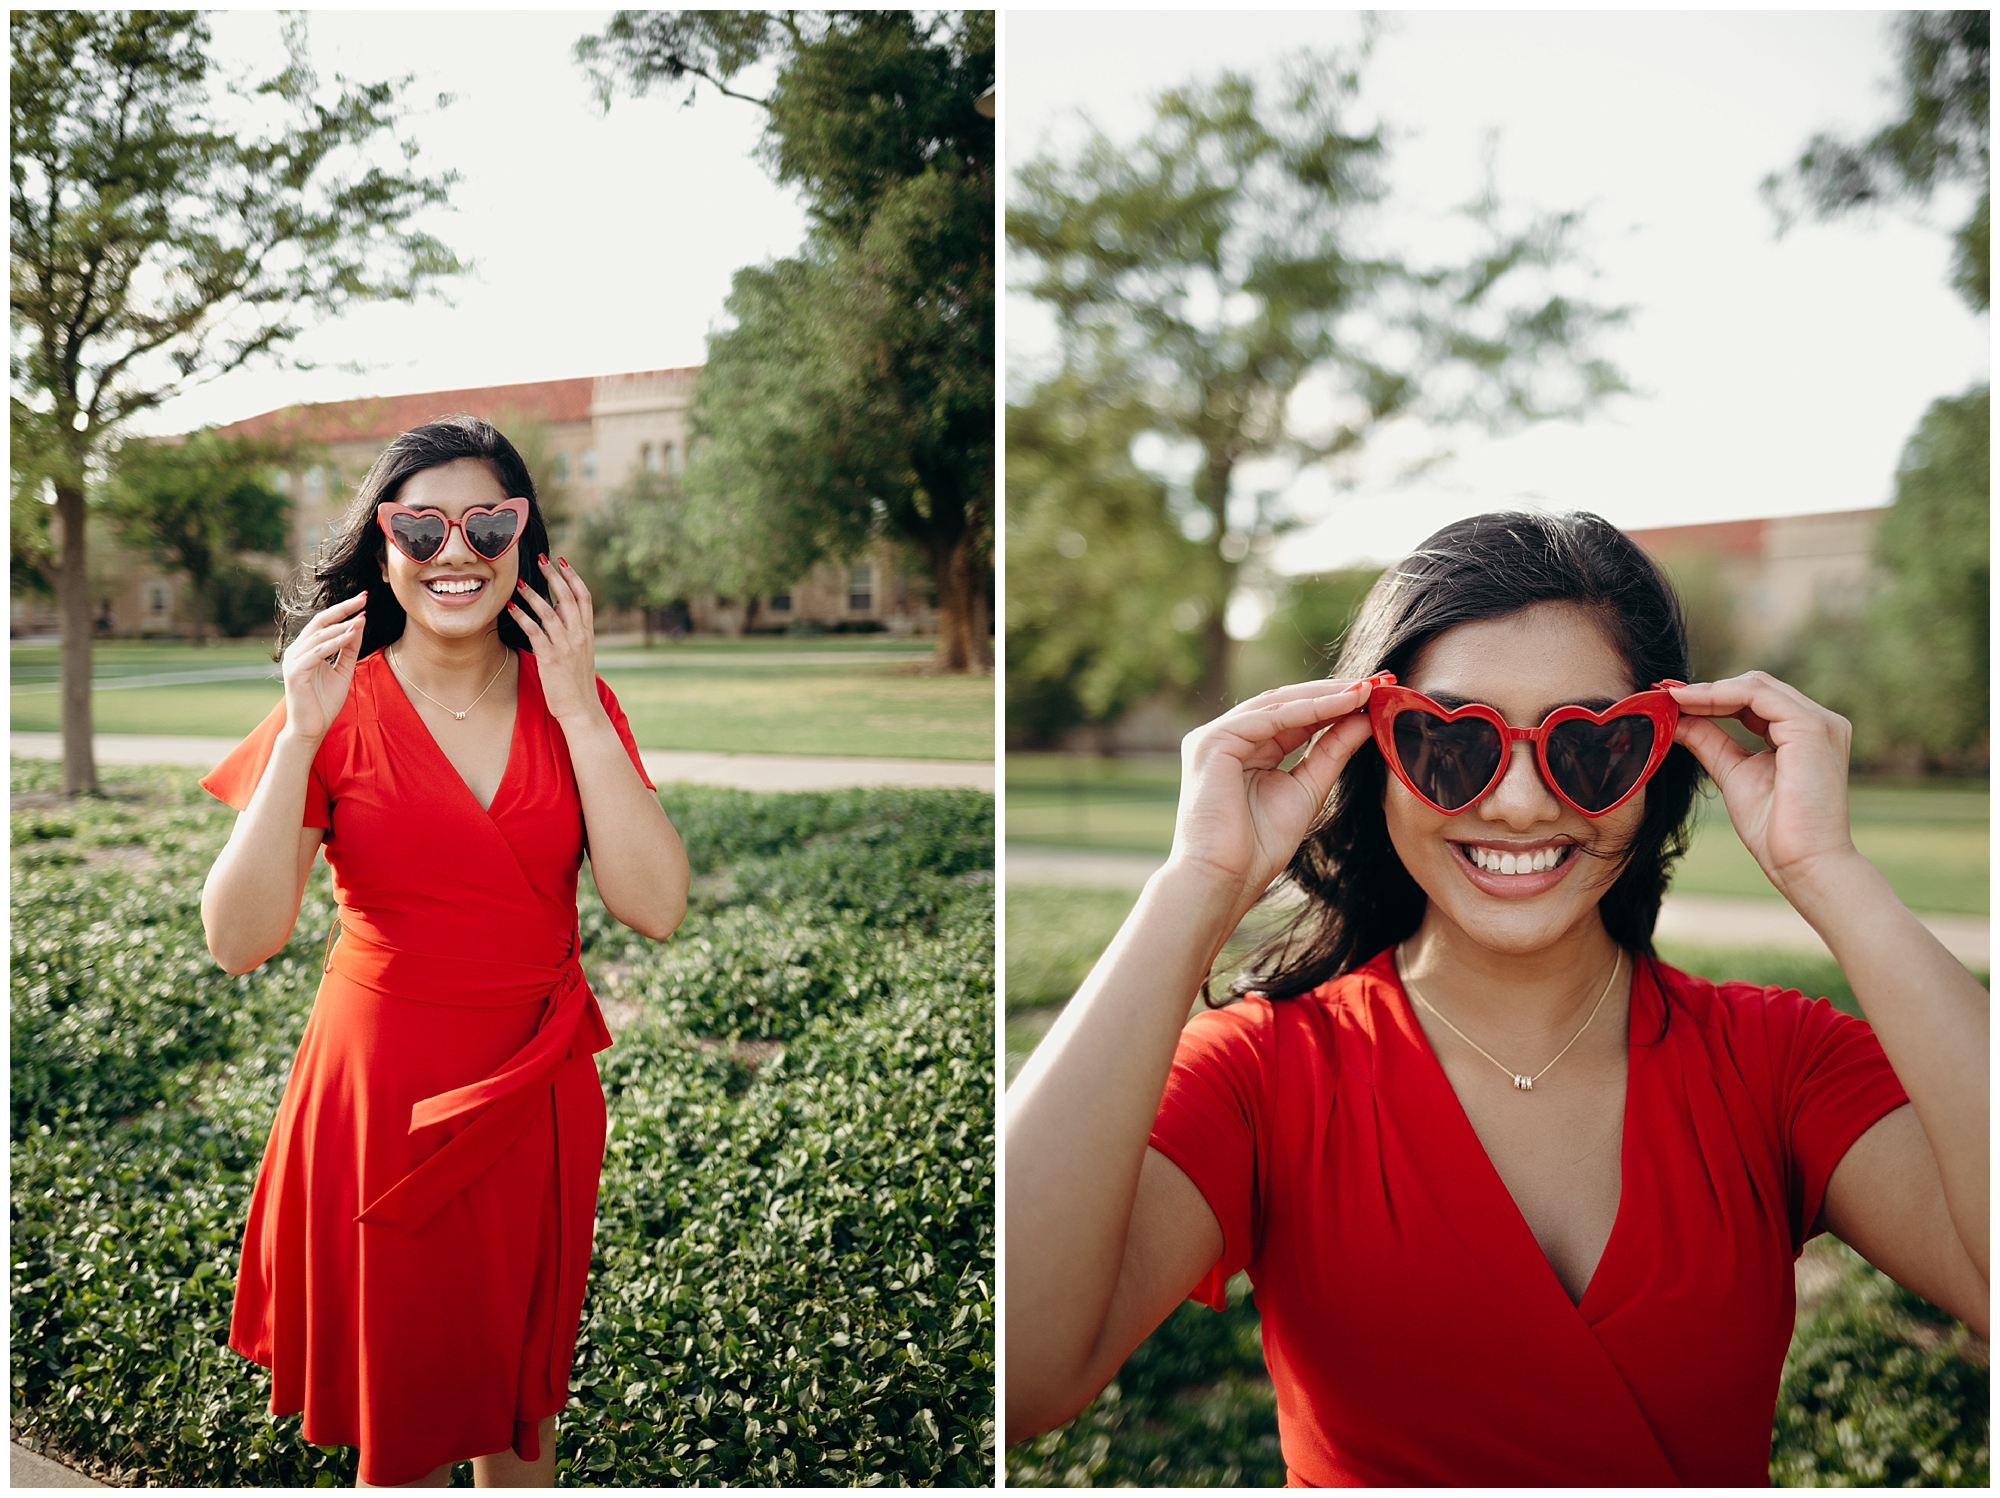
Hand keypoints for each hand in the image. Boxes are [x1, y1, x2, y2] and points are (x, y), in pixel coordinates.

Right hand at [280, 591, 365, 742]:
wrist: (311, 728)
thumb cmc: (325, 701)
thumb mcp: (344, 670)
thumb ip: (350, 648)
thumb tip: (359, 624)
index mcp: (306, 649)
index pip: (324, 622)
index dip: (343, 610)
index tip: (363, 598)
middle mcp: (297, 650)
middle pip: (320, 622)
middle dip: (343, 609)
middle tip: (363, 598)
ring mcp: (293, 660)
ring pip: (320, 635)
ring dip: (342, 625)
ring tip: (362, 616)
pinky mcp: (296, 671)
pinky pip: (318, 652)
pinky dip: (335, 642)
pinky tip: (351, 635)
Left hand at [508, 555, 601, 726]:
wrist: (582, 709)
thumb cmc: (577, 684)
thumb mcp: (579, 654)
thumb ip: (571, 631)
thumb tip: (557, 609)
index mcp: (587, 633)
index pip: (584, 597)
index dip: (573, 577)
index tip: (562, 561)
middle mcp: (579, 636)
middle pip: (567, 598)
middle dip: (554, 575)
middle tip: (541, 559)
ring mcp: (566, 646)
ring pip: (549, 611)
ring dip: (534, 594)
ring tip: (520, 581)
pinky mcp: (551, 658)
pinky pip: (535, 631)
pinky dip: (522, 616)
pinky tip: (511, 607)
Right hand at [1167, 677, 1378, 914]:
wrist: (1224, 880)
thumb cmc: (1258, 848)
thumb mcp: (1307, 789)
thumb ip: (1331, 752)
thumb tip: (1364, 719)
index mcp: (1245, 750)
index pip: (1294, 717)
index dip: (1335, 704)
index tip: (1377, 696)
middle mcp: (1227, 738)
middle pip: (1287, 704)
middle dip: (1333, 692)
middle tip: (1378, 683)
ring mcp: (1215, 737)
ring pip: (1278, 704)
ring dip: (1325, 695)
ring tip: (1365, 690)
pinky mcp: (1211, 742)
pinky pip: (1267, 717)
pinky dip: (1307, 709)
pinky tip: (1341, 703)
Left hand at [1668, 672, 1861, 903]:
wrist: (1801, 863)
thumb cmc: (1774, 830)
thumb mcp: (1733, 772)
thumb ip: (1710, 741)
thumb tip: (1677, 719)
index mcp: (1804, 734)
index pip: (1754, 700)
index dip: (1711, 697)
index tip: (1669, 700)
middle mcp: (1819, 722)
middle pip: (1755, 686)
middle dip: (1707, 689)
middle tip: (1664, 695)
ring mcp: (1820, 723)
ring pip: (1756, 685)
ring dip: (1709, 690)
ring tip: (1673, 700)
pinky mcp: (1811, 728)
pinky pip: (1758, 696)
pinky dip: (1720, 695)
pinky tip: (1689, 703)